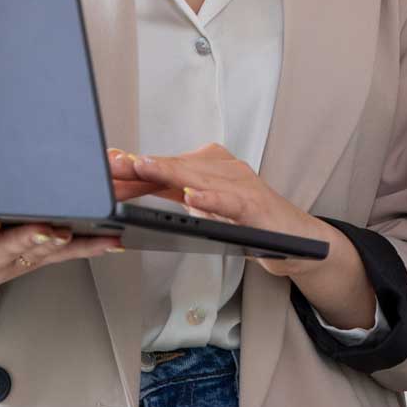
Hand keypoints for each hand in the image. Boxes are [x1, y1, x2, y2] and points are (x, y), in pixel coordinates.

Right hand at [0, 211, 121, 319]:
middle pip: (15, 245)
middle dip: (35, 235)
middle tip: (55, 225)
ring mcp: (14, 261)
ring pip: (46, 249)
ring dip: (73, 240)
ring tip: (98, 230)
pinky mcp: (32, 260)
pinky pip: (64, 254)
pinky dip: (90, 246)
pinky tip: (115, 238)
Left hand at [118, 143, 375, 329]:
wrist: (299, 242)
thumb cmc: (251, 224)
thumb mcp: (206, 209)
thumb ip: (175, 196)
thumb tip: (132, 189)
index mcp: (209, 169)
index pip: (166, 166)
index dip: (136, 167)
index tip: (107, 164)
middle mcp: (224, 169)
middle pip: (175, 167)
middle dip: (141, 167)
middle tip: (113, 166)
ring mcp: (241, 184)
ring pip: (198, 177)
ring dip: (168, 173)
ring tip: (142, 168)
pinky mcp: (257, 205)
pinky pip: (230, 201)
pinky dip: (211, 199)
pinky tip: (193, 198)